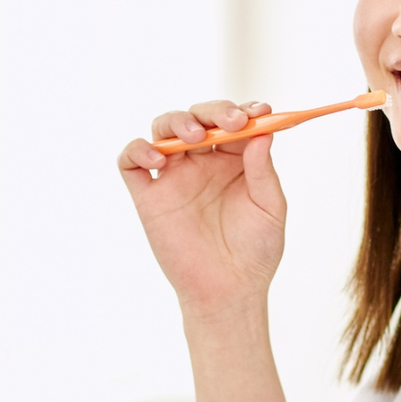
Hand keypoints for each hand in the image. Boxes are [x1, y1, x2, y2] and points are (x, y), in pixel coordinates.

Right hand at [117, 100, 285, 316]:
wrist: (229, 291)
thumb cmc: (255, 252)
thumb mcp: (270, 208)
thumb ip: (263, 170)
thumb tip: (262, 131)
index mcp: (233, 160)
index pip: (233, 121)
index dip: (244, 109)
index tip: (259, 111)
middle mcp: (202, 163)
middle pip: (197, 117)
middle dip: (212, 111)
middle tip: (230, 122)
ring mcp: (173, 177)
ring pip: (163, 130)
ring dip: (177, 122)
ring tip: (195, 137)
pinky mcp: (149, 197)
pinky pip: (130, 162)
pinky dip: (138, 150)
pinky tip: (159, 159)